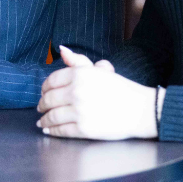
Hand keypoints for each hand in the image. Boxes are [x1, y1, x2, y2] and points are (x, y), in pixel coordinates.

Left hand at [36, 46, 156, 139]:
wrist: (141, 110)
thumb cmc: (120, 89)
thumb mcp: (99, 70)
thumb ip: (78, 61)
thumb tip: (61, 50)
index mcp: (80, 74)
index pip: (51, 81)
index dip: (45, 88)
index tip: (44, 92)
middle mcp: (77, 91)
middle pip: (48, 99)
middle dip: (42, 104)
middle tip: (41, 107)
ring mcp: (79, 111)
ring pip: (52, 116)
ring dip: (44, 120)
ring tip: (42, 121)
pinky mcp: (84, 129)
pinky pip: (61, 130)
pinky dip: (52, 131)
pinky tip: (49, 130)